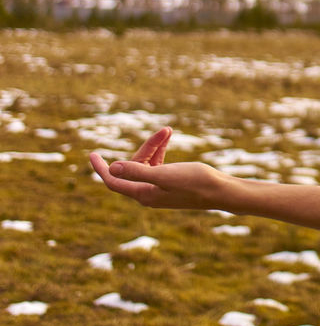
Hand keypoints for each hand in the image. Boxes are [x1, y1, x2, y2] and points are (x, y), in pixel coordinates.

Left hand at [89, 126, 230, 210]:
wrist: (221, 191)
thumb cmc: (195, 183)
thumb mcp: (164, 175)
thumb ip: (137, 172)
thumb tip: (111, 168)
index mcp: (143, 194)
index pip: (113, 182)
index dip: (100, 169)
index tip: (91, 154)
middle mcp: (148, 193)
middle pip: (133, 166)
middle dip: (145, 147)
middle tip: (163, 131)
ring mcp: (159, 189)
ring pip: (146, 163)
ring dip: (154, 146)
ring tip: (168, 131)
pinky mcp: (170, 184)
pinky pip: (157, 165)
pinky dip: (159, 151)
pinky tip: (167, 138)